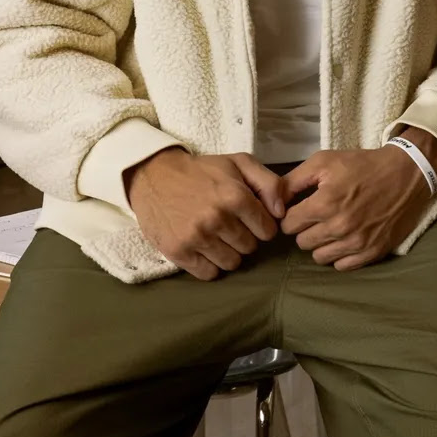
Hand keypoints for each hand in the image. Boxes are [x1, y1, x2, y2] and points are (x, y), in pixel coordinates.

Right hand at [126, 149, 287, 280]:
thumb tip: (281, 212)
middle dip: (245, 238)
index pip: (268, 230)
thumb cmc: (202, 171)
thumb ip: (270, 183)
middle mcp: (217, 219)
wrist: (154, 176)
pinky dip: (209, 265)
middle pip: (250, 247)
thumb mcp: (240, 163)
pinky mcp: (178, 252)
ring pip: (231, 263)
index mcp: (236, 197)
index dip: (262, 225)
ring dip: (228, 253)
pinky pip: (208, 274)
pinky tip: (204, 249)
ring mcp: (196, 237)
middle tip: (230, 226)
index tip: (250, 220)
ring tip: (217, 237)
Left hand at [279, 145, 436, 270]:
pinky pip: (342, 266)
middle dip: (306, 229)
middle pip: (302, 243)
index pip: (288, 225)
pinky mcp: (373, 251)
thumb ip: (293, 180)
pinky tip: (346, 239)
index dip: (293, 215)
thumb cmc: (364, 165)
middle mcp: (339, 227)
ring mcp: (357, 242)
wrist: (408, 173)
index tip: (303, 208)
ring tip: (332, 228)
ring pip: (320, 257)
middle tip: (319, 217)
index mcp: (324, 204)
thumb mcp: (325, 161)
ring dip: (322, 244)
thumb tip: (272, 201)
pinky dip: (340, 255)